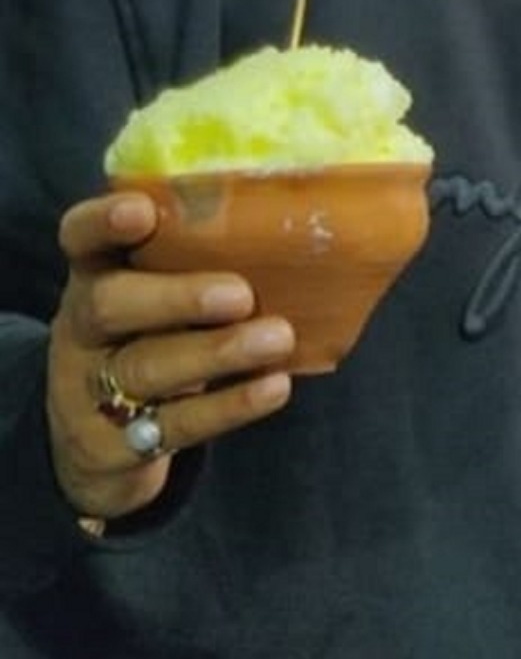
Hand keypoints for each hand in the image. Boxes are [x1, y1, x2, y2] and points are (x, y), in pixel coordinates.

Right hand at [47, 192, 294, 525]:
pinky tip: (273, 387)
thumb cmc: (153, 336)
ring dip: (216, 353)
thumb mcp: (158, 292)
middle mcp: (84, 329)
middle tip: (240, 295)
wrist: (96, 443)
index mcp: (95, 275)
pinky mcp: (110, 448)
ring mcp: (87, 391)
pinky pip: (173, 425)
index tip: (141, 210)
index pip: (81, 238)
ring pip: (145, 368)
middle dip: (176, 297)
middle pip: (109, 305)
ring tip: (277, 338)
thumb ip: (202, 255)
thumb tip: (302, 211)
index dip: (103, 222)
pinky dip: (228, 406)